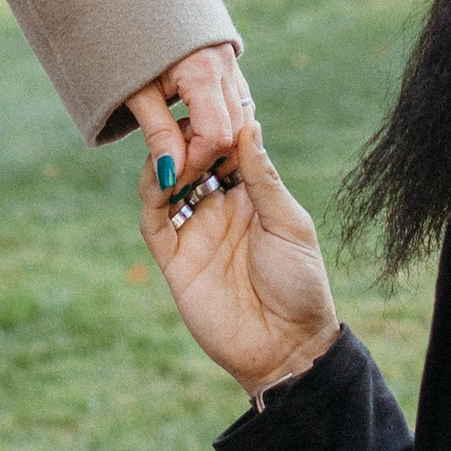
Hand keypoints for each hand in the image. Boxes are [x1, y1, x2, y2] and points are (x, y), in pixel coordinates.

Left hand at [124, 41, 251, 194]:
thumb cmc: (124, 41)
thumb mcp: (135, 91)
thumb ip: (157, 132)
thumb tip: (171, 177)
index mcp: (203, 71)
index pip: (216, 136)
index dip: (195, 162)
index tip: (171, 176)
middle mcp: (225, 65)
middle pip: (235, 130)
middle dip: (208, 156)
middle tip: (176, 170)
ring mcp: (230, 61)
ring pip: (240, 116)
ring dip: (217, 140)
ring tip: (182, 150)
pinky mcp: (228, 60)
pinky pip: (235, 100)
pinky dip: (221, 121)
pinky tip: (193, 130)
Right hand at [142, 113, 339, 396]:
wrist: (286, 348)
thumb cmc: (300, 284)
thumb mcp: (289, 224)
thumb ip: (262, 177)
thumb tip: (248, 123)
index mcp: (250, 195)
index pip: (226, 148)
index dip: (219, 125)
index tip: (215, 102)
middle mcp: (218, 207)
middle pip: (192, 159)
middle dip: (189, 138)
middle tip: (193, 125)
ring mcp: (194, 232)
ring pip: (167, 183)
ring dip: (169, 161)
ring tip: (180, 151)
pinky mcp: (174, 260)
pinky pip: (154, 221)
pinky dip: (151, 195)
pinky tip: (161, 177)